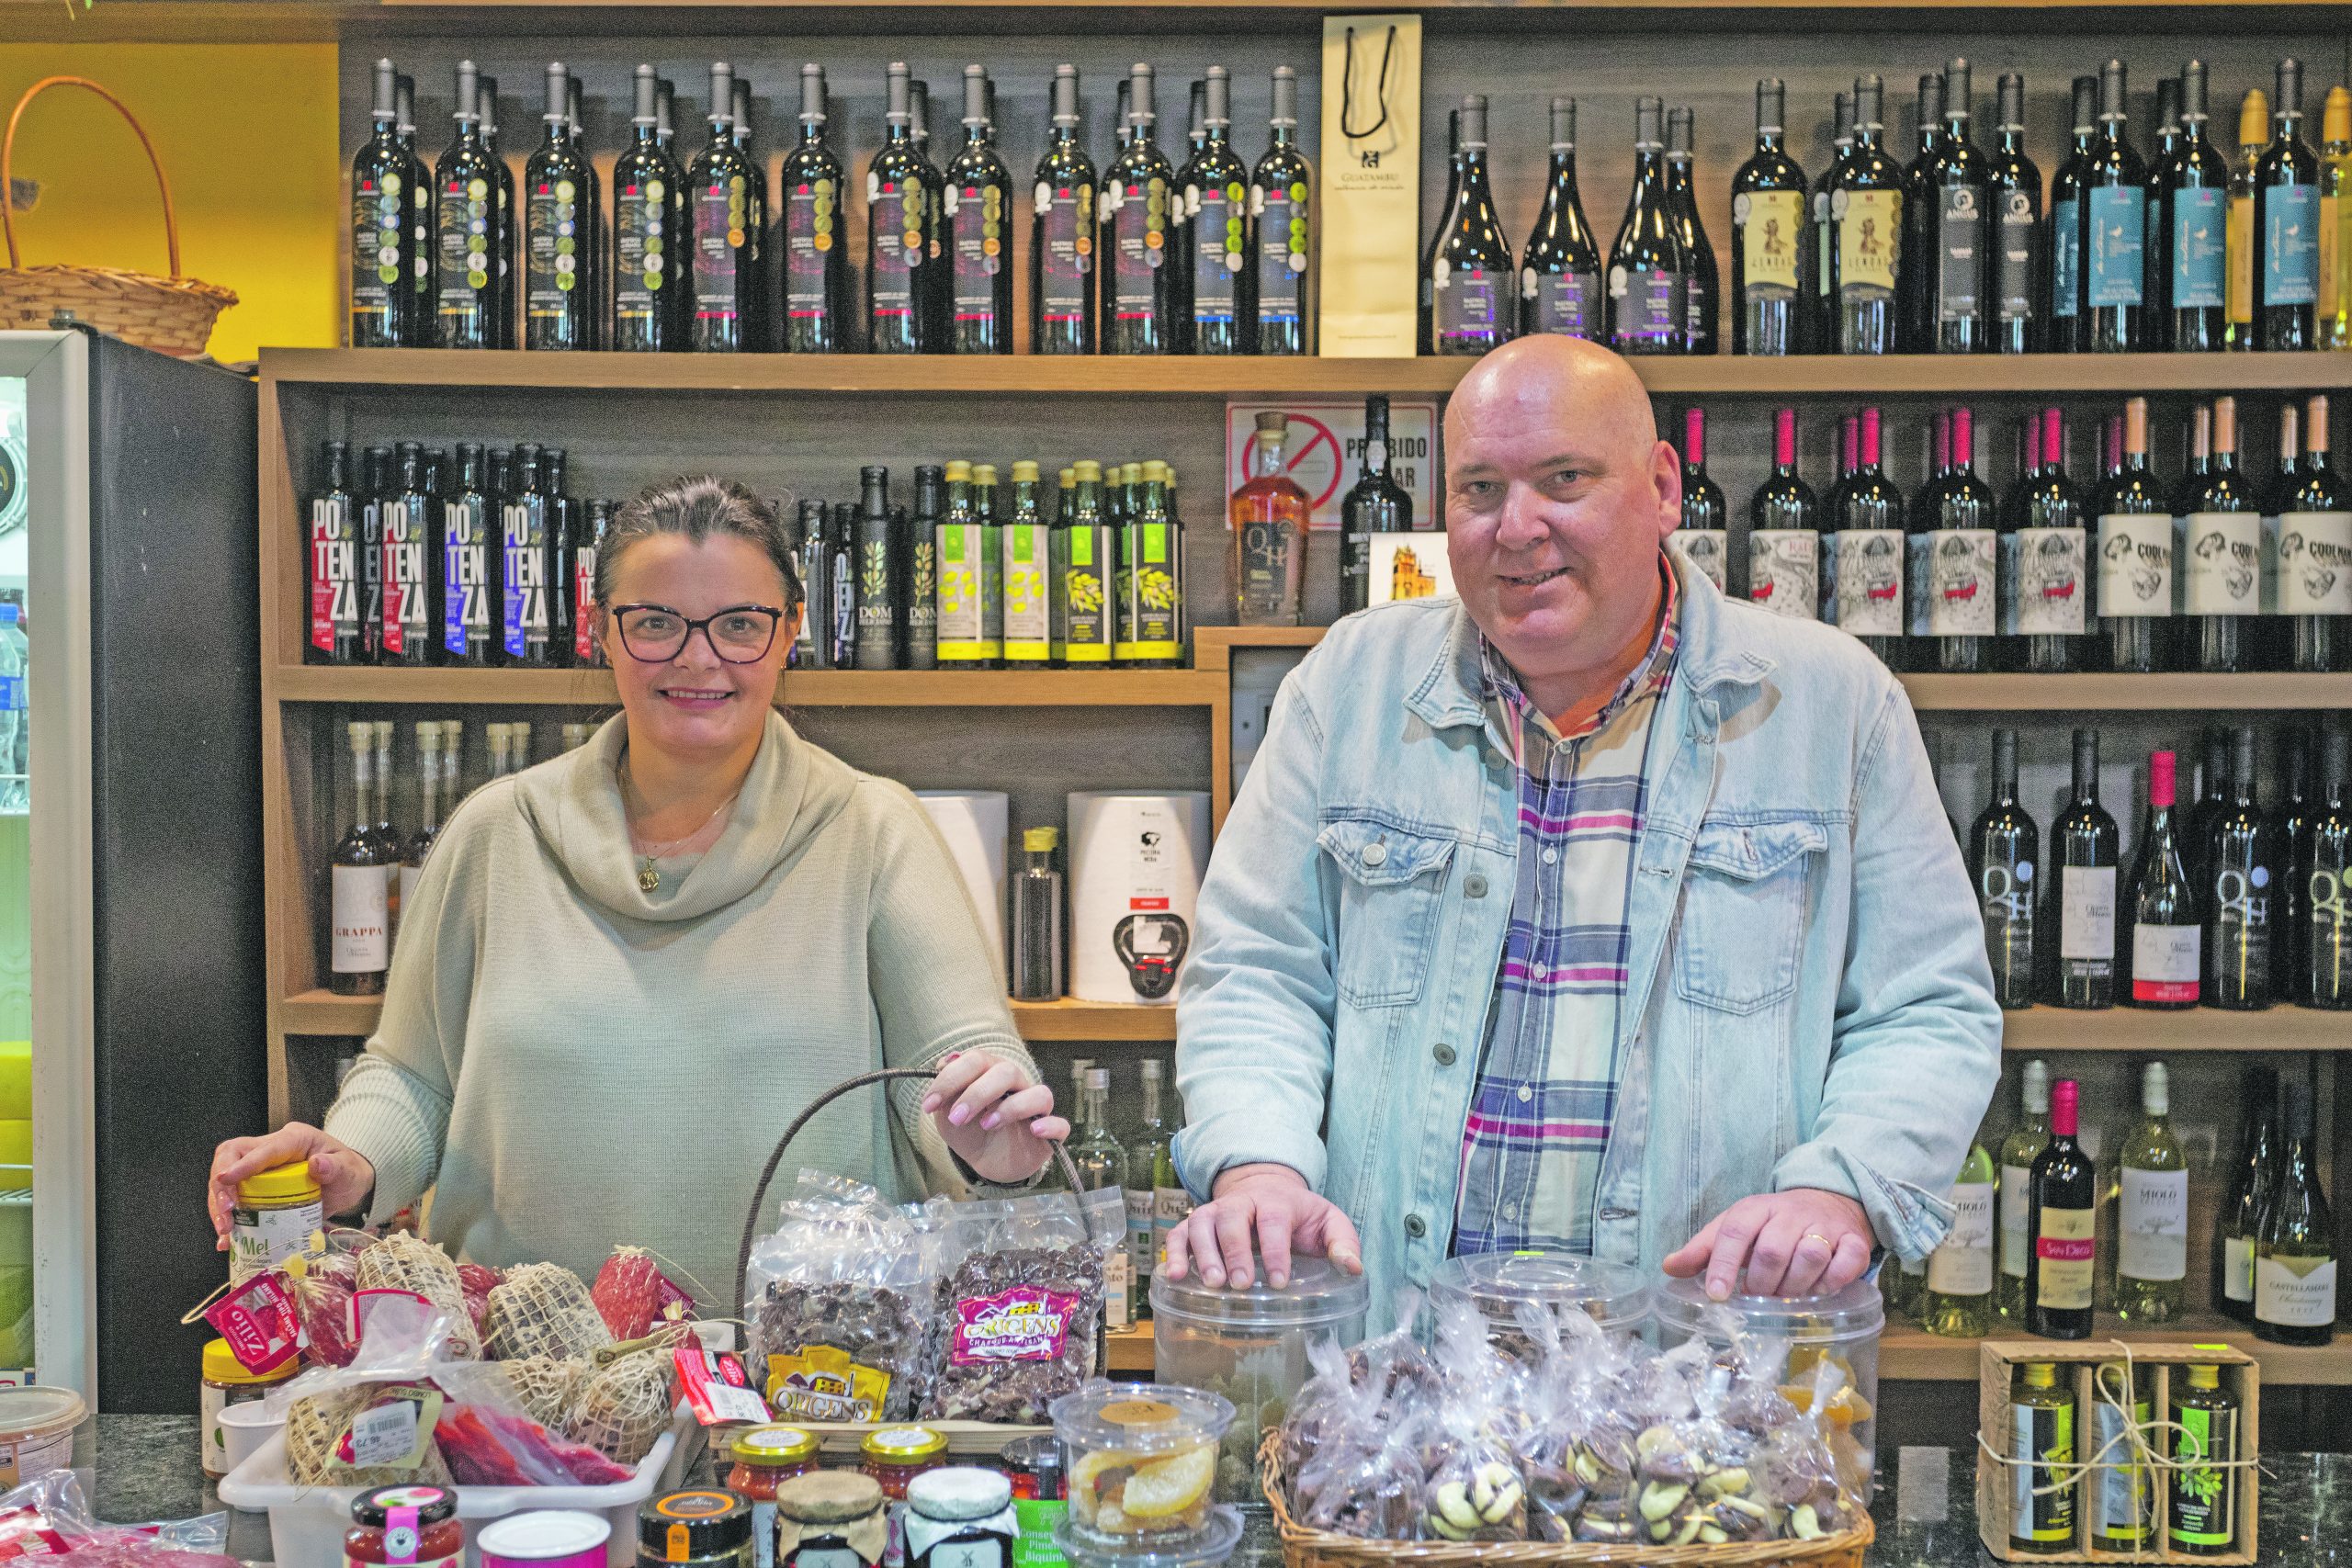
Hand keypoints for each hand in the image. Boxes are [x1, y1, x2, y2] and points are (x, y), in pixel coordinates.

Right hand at [207, 1124, 374, 1249]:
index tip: (226, 1179)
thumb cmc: (346, 1172)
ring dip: (219, 1205)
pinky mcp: (254, 1188)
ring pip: (225, 1179)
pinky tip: (227, 1240)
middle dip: (221, 1185)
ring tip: (225, 1231)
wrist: (348, 1185)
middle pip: (230, 1157)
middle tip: (226, 1213)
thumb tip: (318, 1163)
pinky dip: (227, 1219)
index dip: (243, 1164)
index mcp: (292, 1139)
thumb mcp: (348, 1170)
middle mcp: (270, 1149)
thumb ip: (335, 1167)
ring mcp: (258, 1169)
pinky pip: (232, 1200)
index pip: (262, 1148)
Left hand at [921, 1053, 1069, 1184]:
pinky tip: (1034, 1130)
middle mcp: (1016, 1085)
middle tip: (956, 1118)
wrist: (986, 1162)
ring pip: (1038, 1094)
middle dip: (976, 1093)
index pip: (976, 1060)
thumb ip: (946, 1091)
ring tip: (987, 1124)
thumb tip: (946, 1062)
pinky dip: (1050, 1125)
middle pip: (1006, 1072)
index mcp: (990, 1073)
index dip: (950, 1079)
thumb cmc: (969, 1131)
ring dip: (1012, 1107)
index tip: (928, 1105)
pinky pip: (1060, 1124)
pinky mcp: (1048, 1133)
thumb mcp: (947, 1114)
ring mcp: (1035, 1109)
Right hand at [1160, 1163, 1362, 1290]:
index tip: (1278, 1281)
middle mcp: (1241, 1203)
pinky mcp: (1195, 1224)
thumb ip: (1343, 1242)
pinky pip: (1177, 1234)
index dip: (1275, 1250)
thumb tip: (1353, 1268)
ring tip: (1212, 1283)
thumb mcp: (1328, 1222)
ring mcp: (1215, 1212)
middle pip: (1232, 1219)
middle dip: (1235, 1252)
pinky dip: (1173, 1253)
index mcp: (1277, 1201)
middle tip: (1240, 1284)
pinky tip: (1175, 1276)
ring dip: (1203, 1253)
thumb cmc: (1299, 1215)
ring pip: (1201, 1224)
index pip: (1273, 1221)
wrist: (1266, 1189)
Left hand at [1662, 1188, 1873, 1299]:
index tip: (1715, 1294)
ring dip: (1796, 1285)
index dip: (1723, 1263)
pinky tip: (1821, 1290)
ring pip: (1811, 1256)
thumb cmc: (1772, 1224)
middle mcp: (1790, 1214)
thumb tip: (1668, 1267)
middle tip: (1757, 1298)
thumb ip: (1703, 1249)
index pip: (1734, 1231)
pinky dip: (1835, 1280)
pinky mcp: (1854, 1240)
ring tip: (1787, 1296)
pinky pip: (1849, 1261)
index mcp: (1755, 1208)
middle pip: (1772, 1250)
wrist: (1827, 1201)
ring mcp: (1824, 1226)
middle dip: (1761, 1283)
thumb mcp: (1735, 1228)